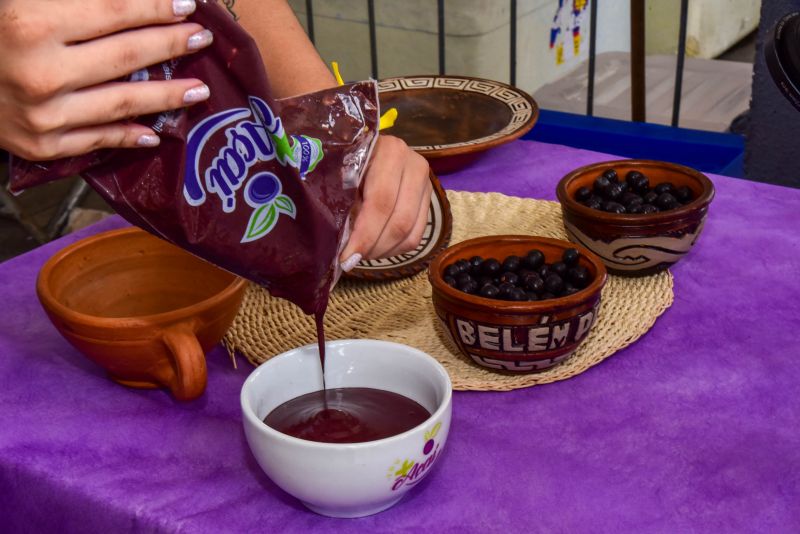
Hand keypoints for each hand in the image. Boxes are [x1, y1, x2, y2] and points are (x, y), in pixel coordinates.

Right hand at [0, 0, 212, 159]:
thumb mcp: (24, 2)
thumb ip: (79, 2)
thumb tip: (129, 0)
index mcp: (29, 23)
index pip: (113, 11)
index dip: (155, 7)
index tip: (188, 3)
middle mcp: (39, 72)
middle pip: (124, 56)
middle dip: (170, 44)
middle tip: (202, 38)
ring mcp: (41, 114)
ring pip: (120, 103)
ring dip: (166, 97)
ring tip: (198, 89)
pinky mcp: (39, 145)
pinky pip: (95, 140)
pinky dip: (128, 136)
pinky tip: (156, 134)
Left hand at [340, 135, 431, 267]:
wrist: (370, 147)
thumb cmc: (347, 158)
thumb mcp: (340, 172)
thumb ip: (341, 201)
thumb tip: (339, 243)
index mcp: (391, 152)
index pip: (381, 202)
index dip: (365, 234)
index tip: (346, 257)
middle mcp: (415, 165)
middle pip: (399, 221)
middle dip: (373, 247)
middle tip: (351, 261)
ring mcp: (426, 184)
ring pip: (410, 234)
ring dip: (383, 251)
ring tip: (361, 255)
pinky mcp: (428, 200)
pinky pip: (416, 236)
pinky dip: (395, 249)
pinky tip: (376, 249)